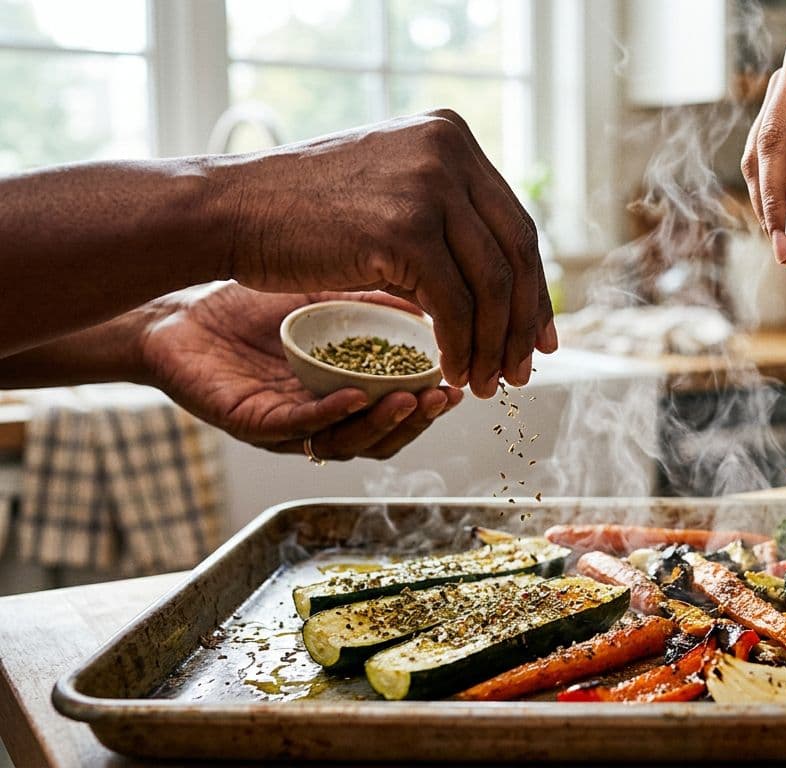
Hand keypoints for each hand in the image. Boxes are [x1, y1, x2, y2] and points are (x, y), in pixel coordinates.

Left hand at [139, 283, 461, 459]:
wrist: (177, 310)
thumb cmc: (249, 304)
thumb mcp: (328, 296)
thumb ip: (378, 300)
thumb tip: (440, 290)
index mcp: (344, 392)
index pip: (400, 411)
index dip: (433, 402)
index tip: (462, 378)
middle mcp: (320, 417)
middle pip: (381, 437)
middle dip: (418, 421)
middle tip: (445, 396)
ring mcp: (287, 425)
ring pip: (345, 441)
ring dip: (383, 424)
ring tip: (411, 399)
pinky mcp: (252, 422)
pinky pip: (298, 428)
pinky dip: (331, 416)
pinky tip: (355, 395)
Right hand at [211, 110, 555, 397]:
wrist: (229, 210)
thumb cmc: (299, 210)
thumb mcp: (387, 190)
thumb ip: (443, 214)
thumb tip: (501, 272)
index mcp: (450, 133)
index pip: (514, 221)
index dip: (533, 285)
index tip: (539, 332)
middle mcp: (448, 150)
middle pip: (515, 252)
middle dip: (524, 320)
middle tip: (526, 367)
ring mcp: (429, 187)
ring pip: (492, 285)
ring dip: (494, 344)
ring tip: (490, 382)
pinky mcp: (406, 231)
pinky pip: (454, 306)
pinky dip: (460, 348)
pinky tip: (452, 373)